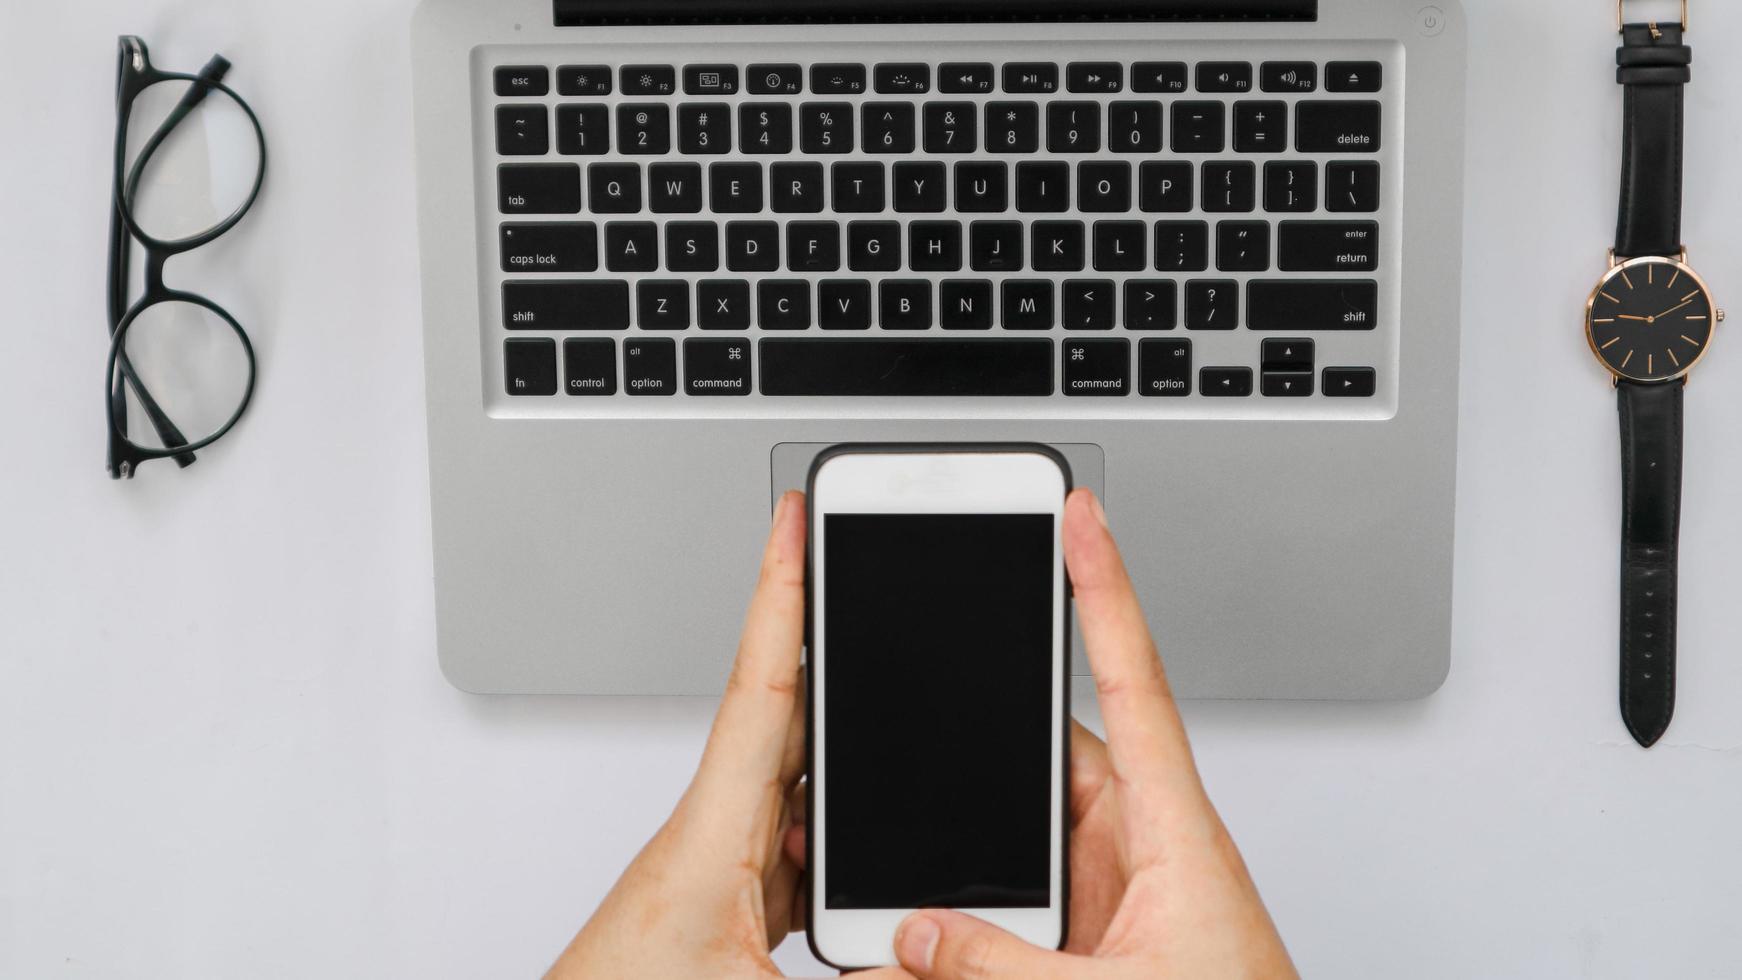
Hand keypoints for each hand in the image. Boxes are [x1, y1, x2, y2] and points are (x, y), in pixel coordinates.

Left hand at [546, 492, 910, 979]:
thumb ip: (856, 977)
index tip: (794, 519)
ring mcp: (723, 858)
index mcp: (712, 834)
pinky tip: (864, 848)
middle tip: (870, 566)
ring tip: (902, 725)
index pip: (759, 686)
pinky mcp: (733, 893)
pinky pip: (797, 832)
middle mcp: (716, 829)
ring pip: (800, 777)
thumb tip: (921, 958)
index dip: (781, 593)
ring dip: (845, 753)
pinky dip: (835, 826)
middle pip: (791, 712)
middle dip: (834, 643)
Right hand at [890, 489, 1295, 979]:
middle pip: (1043, 765)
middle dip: (979, 758)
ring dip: (966, 861)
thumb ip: (1006, 967)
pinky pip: (1014, 904)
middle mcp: (1144, 850)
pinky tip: (925, 940)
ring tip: (904, 880)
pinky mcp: (1090, 942)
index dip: (1103, 591)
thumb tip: (917, 934)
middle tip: (915, 731)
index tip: (1081, 519)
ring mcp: (1115, 897)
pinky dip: (968, 918)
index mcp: (1176, 832)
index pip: (1133, 681)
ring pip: (1018, 841)